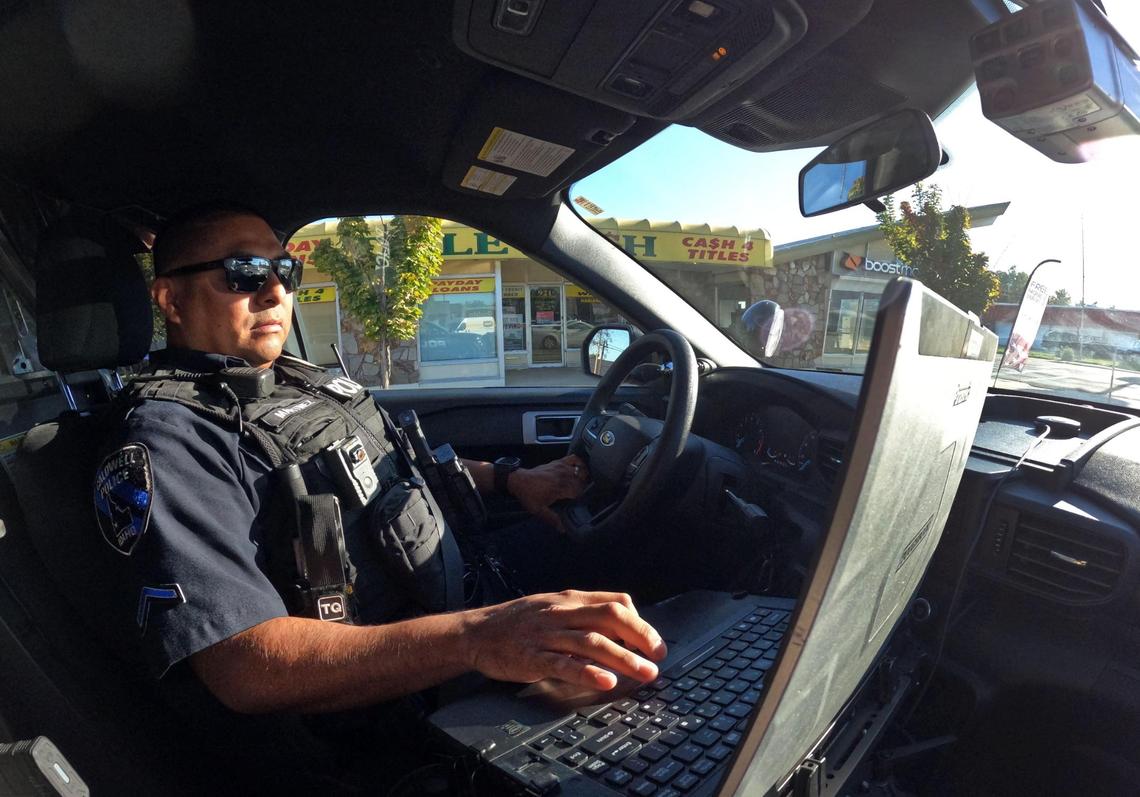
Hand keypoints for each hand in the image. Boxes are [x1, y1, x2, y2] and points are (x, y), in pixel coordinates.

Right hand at [463, 590, 667, 690]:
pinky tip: (605, 681)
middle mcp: (562, 614)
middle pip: (610, 618)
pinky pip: (563, 665)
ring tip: (644, 672)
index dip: (641, 623)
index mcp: (570, 600)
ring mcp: (546, 636)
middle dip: (640, 637)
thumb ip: (586, 612)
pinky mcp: (532, 658)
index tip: (656, 644)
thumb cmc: (520, 622)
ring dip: (623, 658)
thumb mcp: (555, 607)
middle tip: (659, 657)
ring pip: (591, 642)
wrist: (476, 632)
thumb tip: (625, 623)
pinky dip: (587, 673)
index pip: (615, 603)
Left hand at [509, 454, 588, 527]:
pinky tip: (579, 469)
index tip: (579, 502)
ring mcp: (561, 467)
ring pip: (580, 471)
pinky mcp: (558, 462)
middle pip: (581, 482)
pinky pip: (573, 459)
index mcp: (560, 488)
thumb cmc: (528, 495)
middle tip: (580, 496)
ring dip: (583, 478)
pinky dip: (579, 463)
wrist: (519, 480)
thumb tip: (562, 529)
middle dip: (583, 489)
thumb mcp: (539, 510)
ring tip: (582, 485)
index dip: (581, 498)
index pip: (579, 492)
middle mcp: (563, 476)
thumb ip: (551, 519)